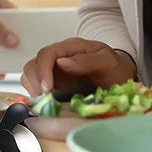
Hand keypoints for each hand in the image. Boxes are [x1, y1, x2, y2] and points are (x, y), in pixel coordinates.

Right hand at [21, 37, 137, 96]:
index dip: (43, 71)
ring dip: (34, 88)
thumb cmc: (114, 68)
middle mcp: (57, 57)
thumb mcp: (107, 62)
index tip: (47, 89)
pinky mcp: (53, 83)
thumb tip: (61, 63)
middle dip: (35, 82)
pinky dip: (36, 94)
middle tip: (45, 99)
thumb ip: (87, 61)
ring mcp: (54, 70)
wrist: (120, 77)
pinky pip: (35, 86)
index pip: (47, 54)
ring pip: (30, 74)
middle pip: (33, 64)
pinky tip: (47, 102)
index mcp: (70, 48)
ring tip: (46, 102)